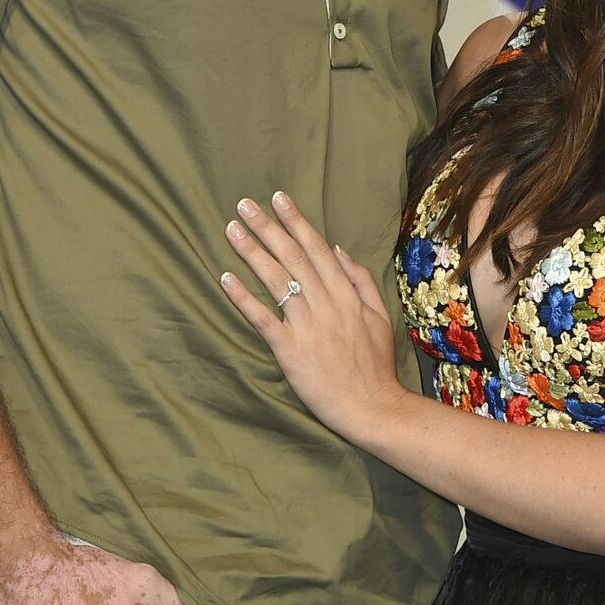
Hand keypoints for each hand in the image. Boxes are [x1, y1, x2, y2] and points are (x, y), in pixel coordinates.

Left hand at [221, 192, 405, 443]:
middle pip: (291, 256)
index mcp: (345, 293)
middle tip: (244, 204)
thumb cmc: (375, 364)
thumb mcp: (379, 315)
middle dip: (267, 227)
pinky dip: (243, 297)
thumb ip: (360, 280)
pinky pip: (262, 318)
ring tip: (232, 229)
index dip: (295, 221)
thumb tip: (338, 249)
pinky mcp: (289, 349)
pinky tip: (226, 278)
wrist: (373, 406)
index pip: (316, 247)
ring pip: (275, 280)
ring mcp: (306, 325)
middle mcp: (325, 302)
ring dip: (251, 251)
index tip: (278, 198)